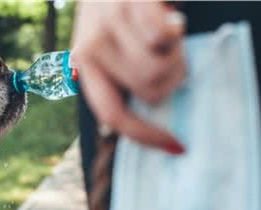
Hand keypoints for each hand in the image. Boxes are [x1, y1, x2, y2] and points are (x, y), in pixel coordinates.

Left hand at [72, 1, 185, 153]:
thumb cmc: (117, 8)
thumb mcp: (108, 44)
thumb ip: (123, 75)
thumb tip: (157, 106)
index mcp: (83, 66)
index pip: (112, 114)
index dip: (146, 135)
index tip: (178, 145)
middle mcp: (90, 49)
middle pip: (151, 91)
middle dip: (172, 76)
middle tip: (167, 52)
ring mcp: (108, 27)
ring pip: (161, 66)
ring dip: (175, 52)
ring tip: (164, 32)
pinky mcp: (129, 5)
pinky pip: (166, 37)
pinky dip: (175, 27)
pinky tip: (165, 14)